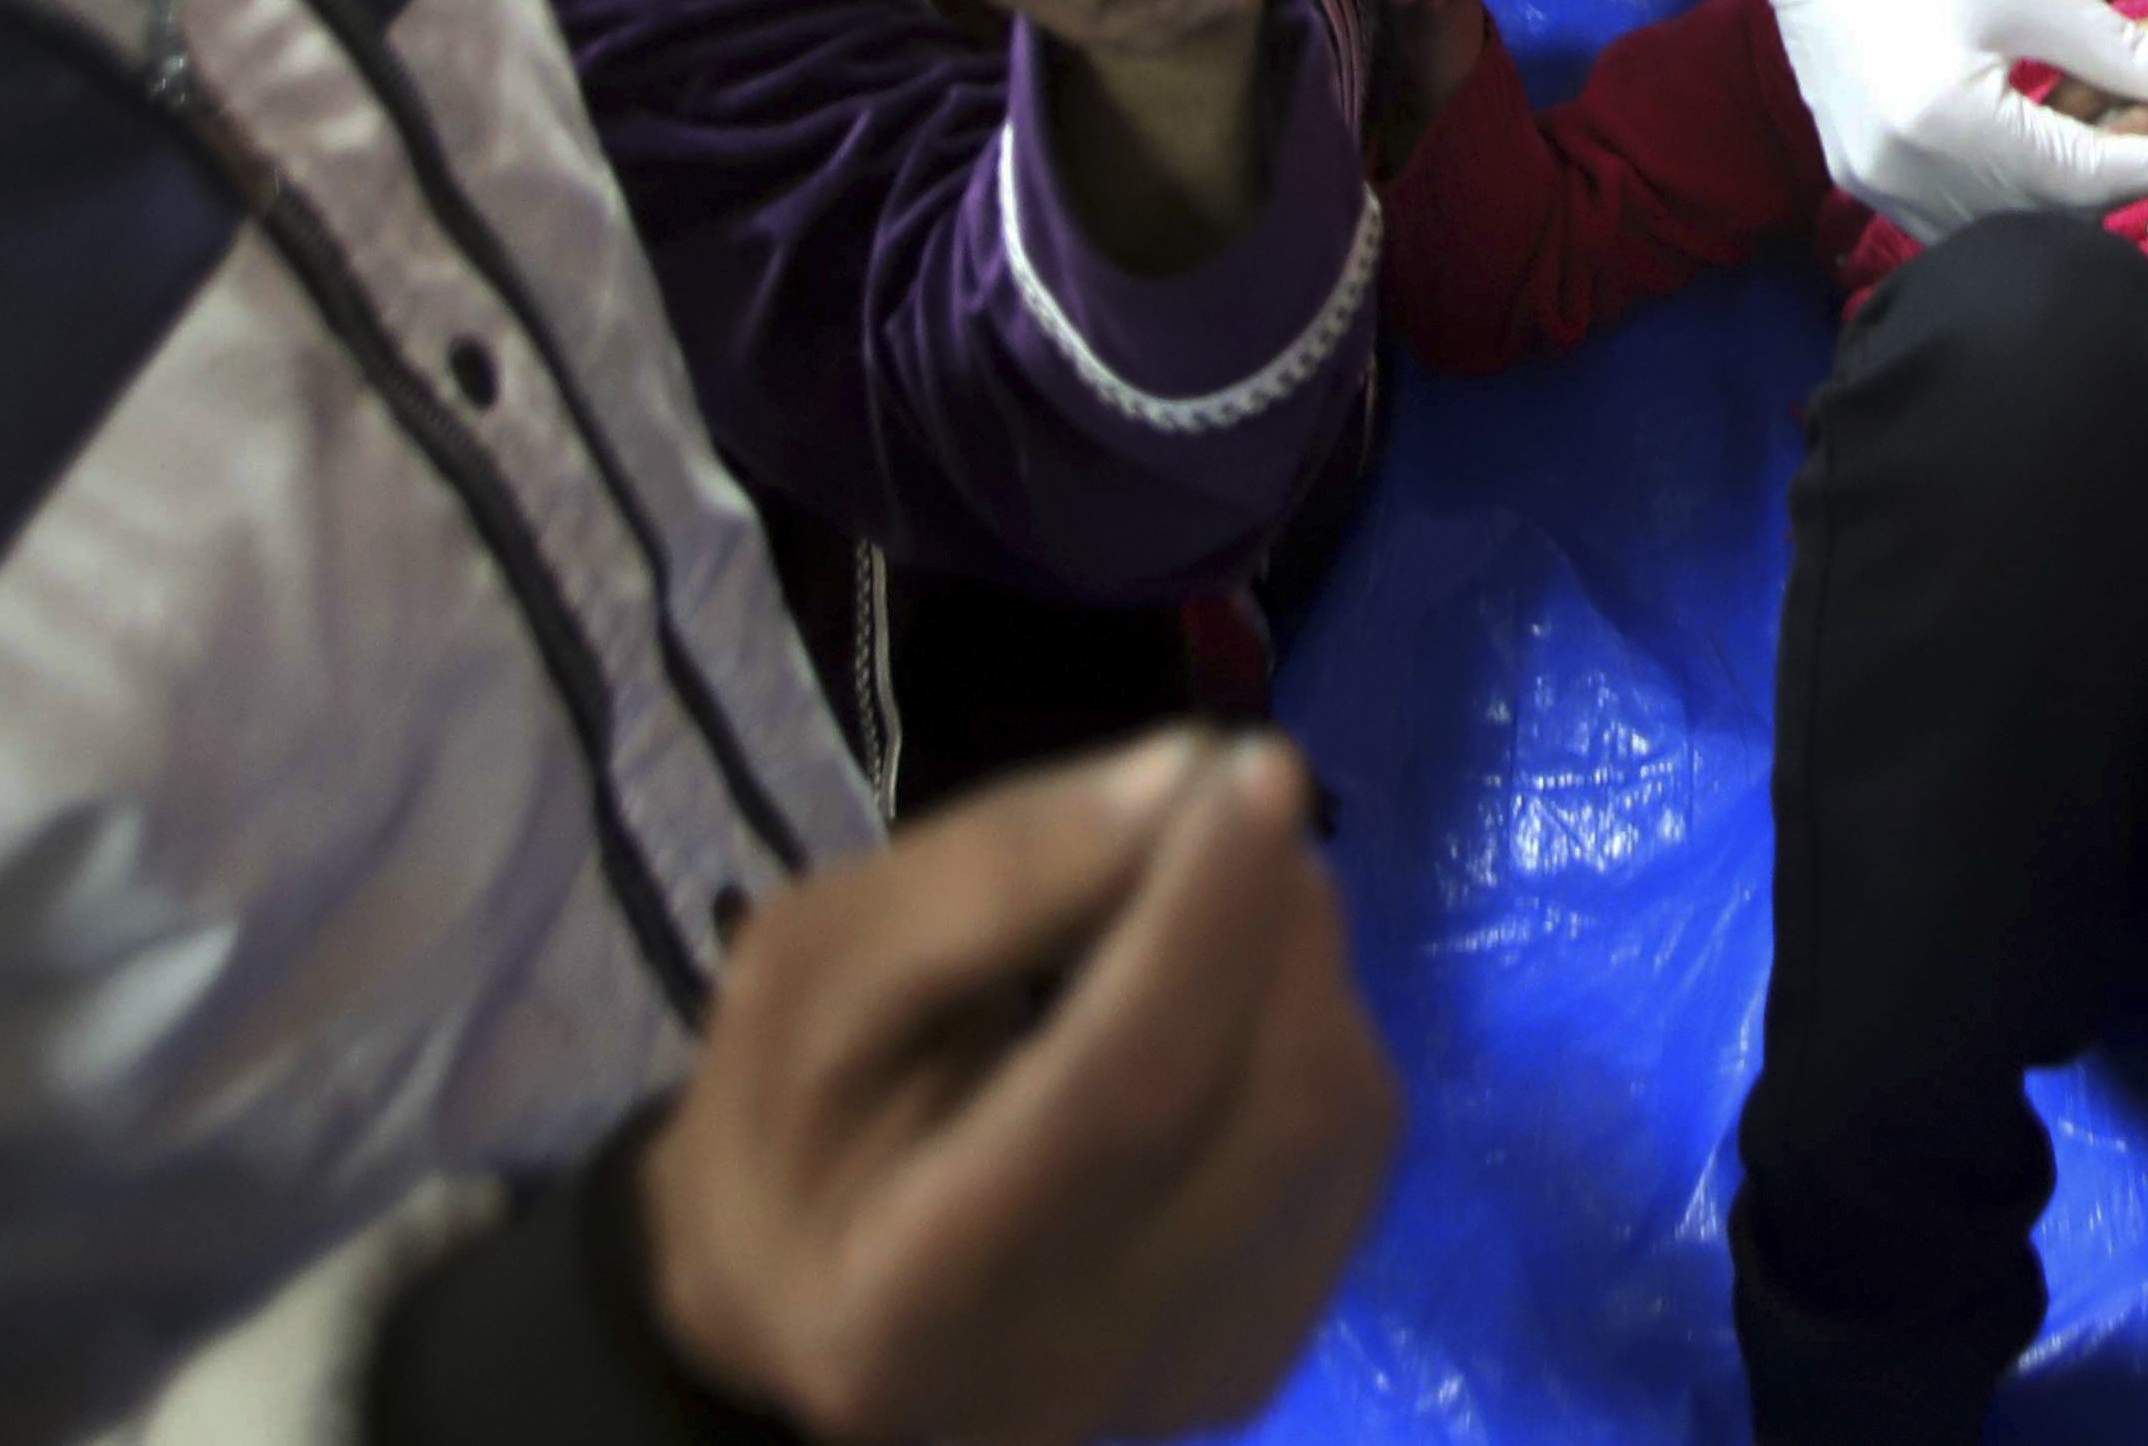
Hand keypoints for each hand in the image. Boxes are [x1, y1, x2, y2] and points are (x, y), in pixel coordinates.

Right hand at [639, 731, 1401, 1445]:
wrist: (838, 1321)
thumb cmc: (793, 1143)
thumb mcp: (809, 984)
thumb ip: (983, 883)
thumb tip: (1188, 776)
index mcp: (916, 1313)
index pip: (1113, 1105)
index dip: (1197, 927)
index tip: (1252, 766)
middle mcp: (1085, 1381)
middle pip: (1267, 1100)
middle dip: (1265, 907)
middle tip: (1210, 802)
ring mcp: (1204, 1375)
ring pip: (1336, 1108)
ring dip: (1296, 951)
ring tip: (1191, 907)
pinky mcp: (1279, 1340)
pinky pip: (1354, 1136)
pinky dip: (1312, 1018)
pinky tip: (1224, 1002)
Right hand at [1747, 0, 2147, 235]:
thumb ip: (2133, 55)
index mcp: (1950, 124)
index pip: (2092, 174)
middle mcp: (1905, 173)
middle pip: (2052, 213)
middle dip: (2134, 182)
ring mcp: (1875, 181)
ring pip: (2007, 221)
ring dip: (2078, 196)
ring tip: (2144, 149)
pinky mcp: (1863, 172)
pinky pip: (1959, 209)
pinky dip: (2020, 194)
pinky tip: (2062, 156)